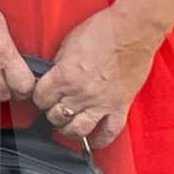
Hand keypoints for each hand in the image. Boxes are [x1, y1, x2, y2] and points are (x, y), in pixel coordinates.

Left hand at [31, 5, 157, 150]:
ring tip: (67, 126)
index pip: (41, 98)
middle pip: (56, 116)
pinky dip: (100, 141)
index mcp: (65, 76)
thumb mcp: (68, 42)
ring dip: (69, 129)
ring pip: (78, 129)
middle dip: (51, 112)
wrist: (134, 30)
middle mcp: (80, 94)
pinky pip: (109, 132)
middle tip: (54, 108)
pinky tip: (94, 142)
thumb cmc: (102, 30)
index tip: (42, 95)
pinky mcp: (120, 106)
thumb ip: (58, 64)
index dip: (39, 97)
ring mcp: (102, 103)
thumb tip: (53, 76)